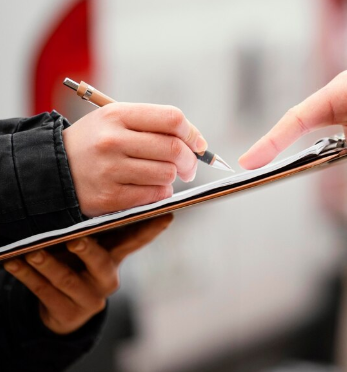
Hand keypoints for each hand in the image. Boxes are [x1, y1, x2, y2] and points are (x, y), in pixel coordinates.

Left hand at [2, 215, 172, 334]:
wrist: (61, 311)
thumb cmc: (74, 266)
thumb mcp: (88, 249)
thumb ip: (91, 230)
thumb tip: (80, 197)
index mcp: (116, 257)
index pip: (136, 240)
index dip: (151, 228)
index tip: (167, 214)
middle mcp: (107, 278)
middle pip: (100, 262)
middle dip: (87, 250)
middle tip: (75, 240)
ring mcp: (90, 298)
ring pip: (67, 279)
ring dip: (46, 265)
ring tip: (31, 252)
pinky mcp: (69, 313)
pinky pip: (44, 292)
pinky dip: (26, 276)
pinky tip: (12, 263)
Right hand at [63, 104, 207, 216]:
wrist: (50, 170)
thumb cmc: (94, 143)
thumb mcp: (115, 121)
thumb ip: (154, 125)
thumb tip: (198, 143)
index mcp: (117, 115)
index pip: (172, 119)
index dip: (193, 133)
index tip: (198, 145)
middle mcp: (112, 140)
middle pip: (174, 149)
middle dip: (190, 161)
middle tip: (189, 167)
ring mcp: (109, 170)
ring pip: (167, 174)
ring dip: (172, 178)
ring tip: (160, 176)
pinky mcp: (109, 197)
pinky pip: (153, 196)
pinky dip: (159, 193)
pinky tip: (149, 188)